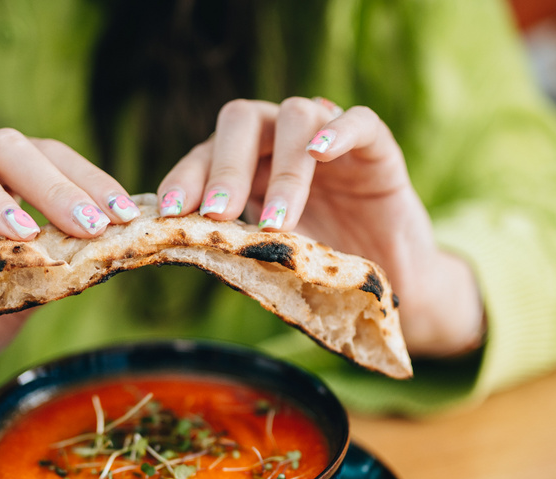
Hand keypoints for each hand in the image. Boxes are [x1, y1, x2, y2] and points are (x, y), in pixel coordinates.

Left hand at [157, 98, 484, 356]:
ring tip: (276, 221)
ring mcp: (329, 140)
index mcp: (248, 166)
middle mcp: (282, 142)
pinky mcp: (376, 147)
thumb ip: (236, 245)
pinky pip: (359, 120)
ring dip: (283, 170)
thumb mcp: (272, 259)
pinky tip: (320, 152)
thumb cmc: (322, 269)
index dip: (184, 177)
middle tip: (217, 214)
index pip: (206, 154)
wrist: (388, 284)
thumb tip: (182, 247)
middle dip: (225, 167)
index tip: (168, 212)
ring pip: (296, 116)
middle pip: (242, 121)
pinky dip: (339, 130)